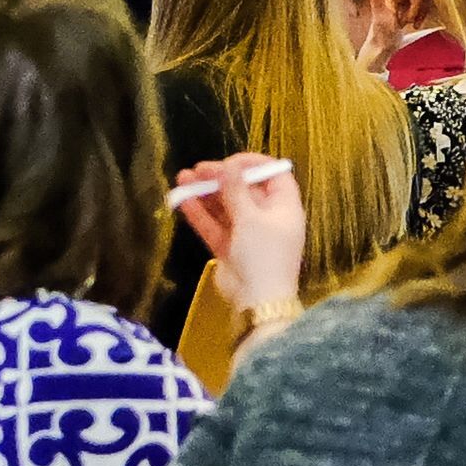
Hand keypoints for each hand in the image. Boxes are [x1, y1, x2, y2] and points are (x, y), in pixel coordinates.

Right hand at [171, 153, 306, 322]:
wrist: (257, 303)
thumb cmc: (263, 255)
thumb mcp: (251, 218)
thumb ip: (236, 190)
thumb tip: (228, 165)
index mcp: (284, 207)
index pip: (273, 175)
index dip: (252, 164)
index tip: (229, 162)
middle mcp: (267, 217)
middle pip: (244, 189)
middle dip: (221, 178)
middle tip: (198, 170)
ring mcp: (247, 234)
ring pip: (225, 207)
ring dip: (205, 193)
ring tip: (182, 180)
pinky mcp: (230, 248)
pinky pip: (214, 225)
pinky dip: (200, 214)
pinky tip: (182, 201)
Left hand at [346, 0, 434, 82]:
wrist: (385, 44)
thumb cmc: (382, 33)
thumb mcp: (380, 17)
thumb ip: (376, 0)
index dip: (416, 6)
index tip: (407, 19)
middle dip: (419, 9)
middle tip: (407, 21)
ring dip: (420, 13)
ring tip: (409, 23)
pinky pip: (426, 1)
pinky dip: (422, 14)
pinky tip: (414, 24)